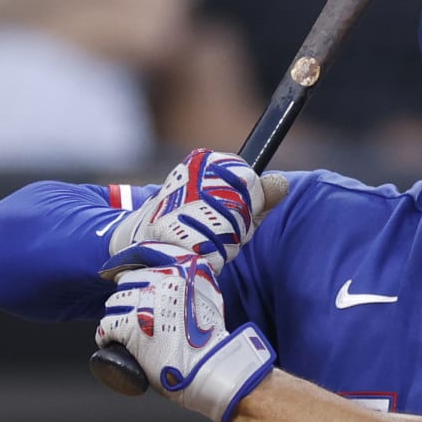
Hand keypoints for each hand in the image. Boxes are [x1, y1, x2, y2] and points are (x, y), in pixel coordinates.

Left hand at [94, 255, 276, 421]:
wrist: (209, 368)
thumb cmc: (210, 339)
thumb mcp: (208, 296)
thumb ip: (190, 281)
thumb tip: (170, 275)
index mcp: (183, 267)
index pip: (143, 254)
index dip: (126, 267)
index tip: (113, 272)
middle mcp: (163, 279)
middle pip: (127, 282)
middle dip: (127, 299)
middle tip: (134, 317)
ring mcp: (146, 302)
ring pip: (114, 303)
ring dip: (117, 317)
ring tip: (125, 332)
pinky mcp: (131, 325)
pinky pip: (106, 326)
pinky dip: (106, 335)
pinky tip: (112, 341)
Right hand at [103, 153, 286, 285]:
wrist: (140, 241)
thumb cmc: (192, 222)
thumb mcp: (230, 206)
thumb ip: (259, 197)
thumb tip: (281, 183)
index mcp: (204, 161)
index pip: (248, 181)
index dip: (248, 204)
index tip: (233, 212)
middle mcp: (189, 176)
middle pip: (240, 209)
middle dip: (236, 229)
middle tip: (214, 232)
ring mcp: (177, 202)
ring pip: (228, 232)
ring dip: (223, 247)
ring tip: (200, 243)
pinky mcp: (168, 230)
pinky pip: (211, 252)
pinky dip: (209, 260)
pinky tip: (192, 254)